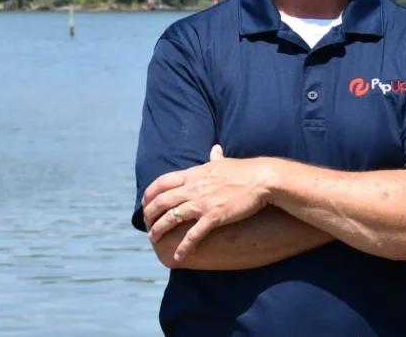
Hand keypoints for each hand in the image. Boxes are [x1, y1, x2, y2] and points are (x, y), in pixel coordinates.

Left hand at [142, 145, 275, 261]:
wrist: (261, 180)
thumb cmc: (244, 170)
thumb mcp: (223, 161)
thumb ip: (215, 157)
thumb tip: (215, 148)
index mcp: (193, 174)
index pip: (162, 182)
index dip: (150, 193)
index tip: (145, 203)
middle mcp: (193, 188)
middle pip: (162, 201)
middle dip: (150, 214)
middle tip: (145, 224)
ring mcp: (202, 203)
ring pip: (172, 217)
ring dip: (159, 229)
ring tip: (153, 239)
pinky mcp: (213, 217)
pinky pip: (193, 234)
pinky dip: (184, 246)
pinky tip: (178, 256)